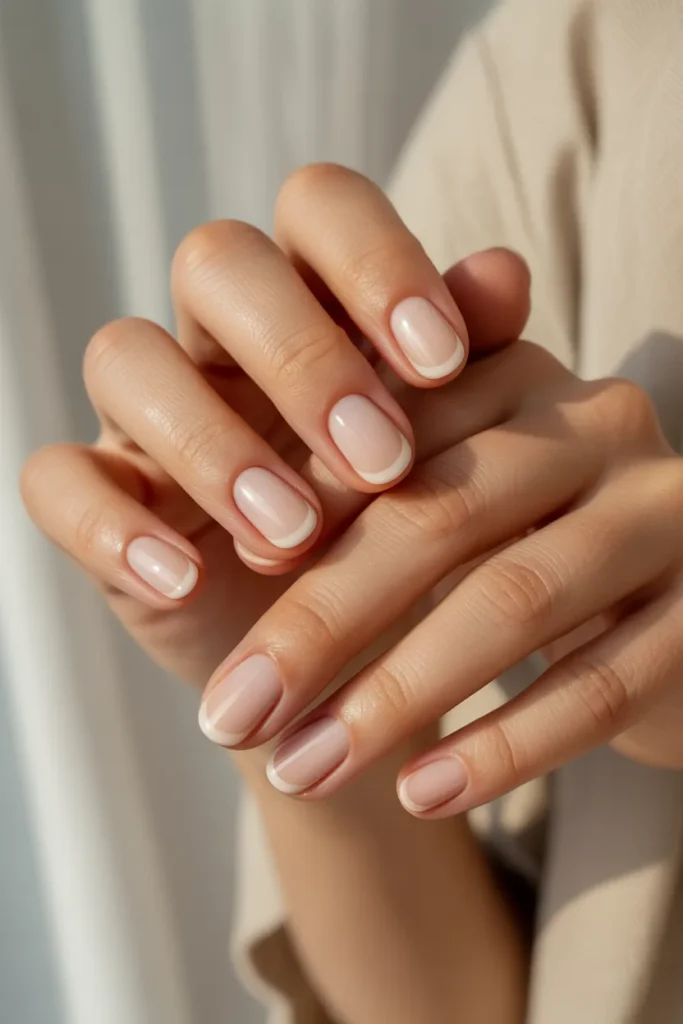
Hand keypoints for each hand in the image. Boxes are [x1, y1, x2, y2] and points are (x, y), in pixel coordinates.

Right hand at [20, 164, 528, 690]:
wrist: (352, 646)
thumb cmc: (408, 526)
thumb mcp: (455, 451)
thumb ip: (475, 361)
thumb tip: (504, 274)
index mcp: (315, 297)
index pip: (319, 205)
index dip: (375, 259)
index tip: (443, 361)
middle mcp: (220, 336)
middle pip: (215, 260)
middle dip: (301, 356)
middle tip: (382, 462)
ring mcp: (147, 412)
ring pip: (126, 357)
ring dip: (213, 445)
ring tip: (297, 537)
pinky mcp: (97, 496)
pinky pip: (56, 480)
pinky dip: (112, 529)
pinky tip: (187, 582)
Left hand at [200, 340, 682, 809]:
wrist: (671, 612)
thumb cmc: (524, 549)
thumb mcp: (450, 505)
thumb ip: (364, 497)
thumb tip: (239, 545)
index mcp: (517, 375)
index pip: (391, 427)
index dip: (301, 506)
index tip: (218, 578)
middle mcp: (598, 424)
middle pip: (439, 514)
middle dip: (320, 623)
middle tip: (232, 714)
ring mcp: (664, 513)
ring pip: (512, 601)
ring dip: (392, 699)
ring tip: (302, 768)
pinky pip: (598, 685)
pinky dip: (500, 748)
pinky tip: (420, 795)